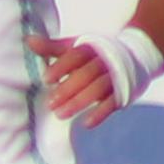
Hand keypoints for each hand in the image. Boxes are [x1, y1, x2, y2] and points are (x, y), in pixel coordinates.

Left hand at [31, 25, 161, 129]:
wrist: (134, 55)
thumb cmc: (94, 53)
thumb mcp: (74, 47)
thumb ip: (52, 47)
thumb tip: (28, 40)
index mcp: (90, 48)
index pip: (75, 55)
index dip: (61, 66)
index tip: (46, 79)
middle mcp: (104, 61)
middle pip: (85, 74)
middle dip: (67, 89)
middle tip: (50, 103)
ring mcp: (114, 77)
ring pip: (98, 89)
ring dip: (79, 102)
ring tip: (61, 114)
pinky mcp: (123, 92)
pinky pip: (112, 103)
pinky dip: (100, 113)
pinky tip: (86, 123)